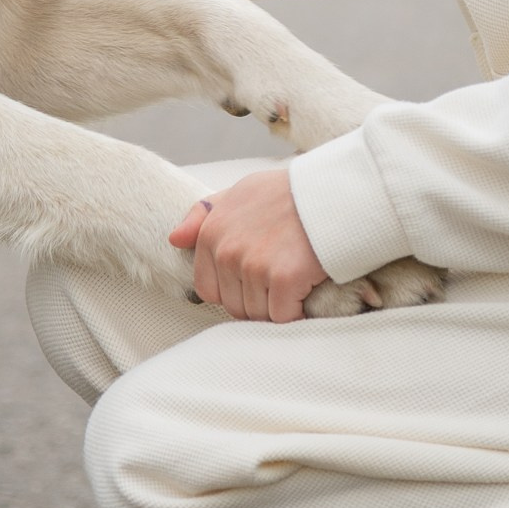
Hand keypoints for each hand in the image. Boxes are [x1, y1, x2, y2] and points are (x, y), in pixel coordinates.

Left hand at [169, 166, 333, 322]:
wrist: (334, 191)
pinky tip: (307, 295)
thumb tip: (174, 239)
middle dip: (257, 301)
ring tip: (296, 284)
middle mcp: (227, 251)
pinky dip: (297, 313)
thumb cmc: (290, 192)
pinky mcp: (283, 279)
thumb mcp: (241, 192)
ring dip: (278, 308)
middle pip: (233, 306)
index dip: (234, 291)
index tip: (257, 281)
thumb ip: (205, 215)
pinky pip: (282, 316)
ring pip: (258, 314)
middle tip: (282, 283)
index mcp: (212, 233)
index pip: (208, 289)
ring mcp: (254, 266)